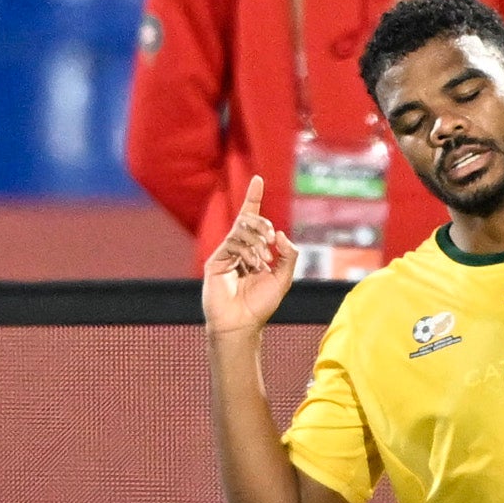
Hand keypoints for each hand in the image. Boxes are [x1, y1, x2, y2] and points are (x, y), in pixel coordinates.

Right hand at [203, 176, 296, 337]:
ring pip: (241, 231)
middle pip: (248, 220)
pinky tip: (252, 265)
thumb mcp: (283, 278)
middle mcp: (238, 249)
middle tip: (272, 240)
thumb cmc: (260, 305)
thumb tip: (281, 235)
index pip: (252, 219)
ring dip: (257, 242)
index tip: (258, 179)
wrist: (242, 323)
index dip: (254, 198)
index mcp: (253, 250)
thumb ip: (288, 256)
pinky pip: (233, 244)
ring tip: (263, 260)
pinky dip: (247, 252)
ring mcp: (225, 254)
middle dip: (262, 225)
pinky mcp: (215, 261)